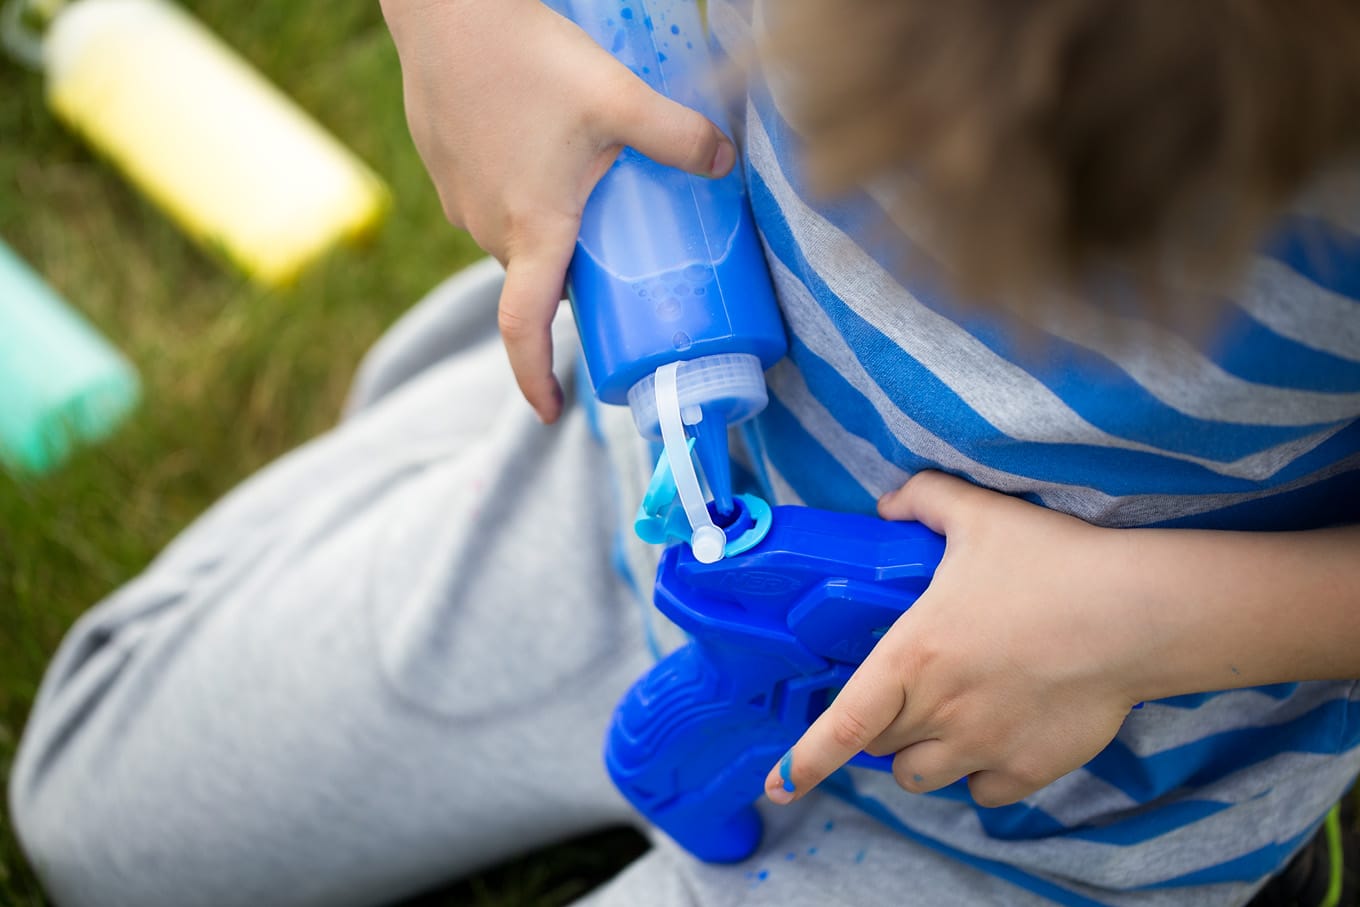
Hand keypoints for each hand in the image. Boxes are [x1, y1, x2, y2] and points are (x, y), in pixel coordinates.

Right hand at [380, 0, 737, 421]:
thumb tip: (725, 164)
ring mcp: (462, 200)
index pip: (523, 329)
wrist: (444, 9)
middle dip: (575, 286)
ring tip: (590, 200)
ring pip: (516, 239)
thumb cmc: (526, 59)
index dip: (536, 378)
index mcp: (531, 231)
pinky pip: (492, 205)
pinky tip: (546, 154)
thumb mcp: (618, 99)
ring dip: (551, 235)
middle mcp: (489, 228)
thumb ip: (677, 137)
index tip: (554, 409)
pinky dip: (523, 199)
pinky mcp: (447, 169)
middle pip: (537, 281)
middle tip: (620, 272)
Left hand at [765, 472, 1144, 807]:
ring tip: (946, 721)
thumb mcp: (979, 514)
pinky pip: (984, 793)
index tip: (777, 784)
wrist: (1135, 614)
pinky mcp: (1029, 769)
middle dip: (881, 730)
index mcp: (913, 656)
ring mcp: (984, 746)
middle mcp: (940, 711)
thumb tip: (886, 505)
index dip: (804, 760)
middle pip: (881, 749)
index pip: (843, 725)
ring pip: (923, 778)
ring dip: (921, 757)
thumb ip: (922, 500)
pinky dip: (980, 775)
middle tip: (904, 697)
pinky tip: (997, 737)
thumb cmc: (1053, 563)